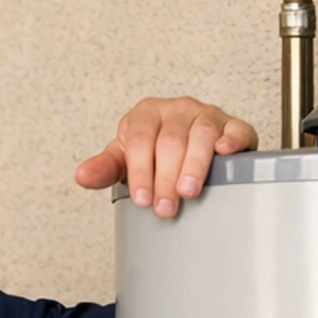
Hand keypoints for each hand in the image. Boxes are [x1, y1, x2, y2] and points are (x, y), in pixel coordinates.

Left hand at [75, 97, 257, 217]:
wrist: (187, 146)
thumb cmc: (154, 154)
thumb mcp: (126, 160)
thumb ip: (106, 168)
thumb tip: (82, 176)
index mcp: (146, 114)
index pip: (140, 139)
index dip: (140, 171)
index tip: (142, 199)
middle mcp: (177, 110)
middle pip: (170, 140)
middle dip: (165, 178)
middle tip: (164, 208)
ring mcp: (206, 115)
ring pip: (201, 134)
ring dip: (194, 165)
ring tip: (188, 191)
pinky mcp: (232, 126)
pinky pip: (235, 128)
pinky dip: (231, 140)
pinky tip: (225, 153)